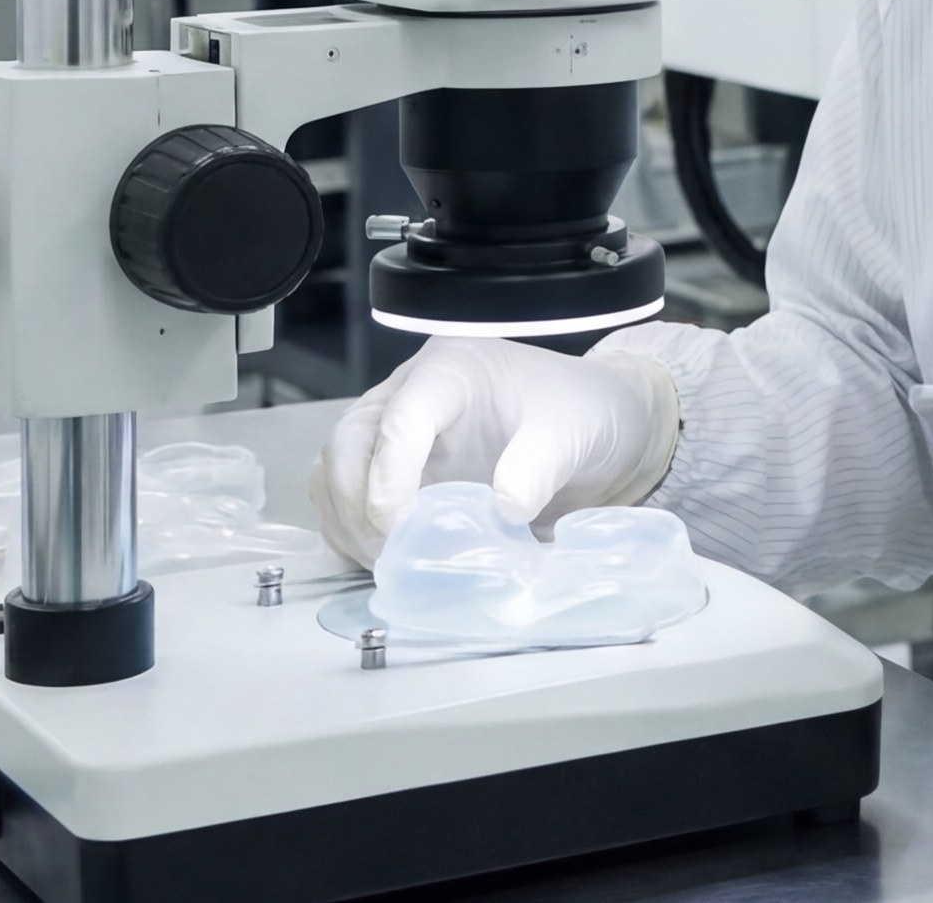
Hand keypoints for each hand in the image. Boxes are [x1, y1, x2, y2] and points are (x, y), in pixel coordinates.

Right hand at [308, 338, 677, 566]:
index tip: (401, 527)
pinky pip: (346, 498)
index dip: (391, 474)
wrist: (597, 426)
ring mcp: (397, 432)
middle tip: (391, 555)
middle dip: (358, 502)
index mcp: (452, 370)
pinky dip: (352, 532)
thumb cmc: (584, 412)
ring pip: (335, 470)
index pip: (400, 417)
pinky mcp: (395, 470)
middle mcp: (412, 393)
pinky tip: (383, 559)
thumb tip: (502, 509)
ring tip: (387, 564)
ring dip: (348, 521)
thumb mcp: (575, 430)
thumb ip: (540, 464)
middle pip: (349, 441)